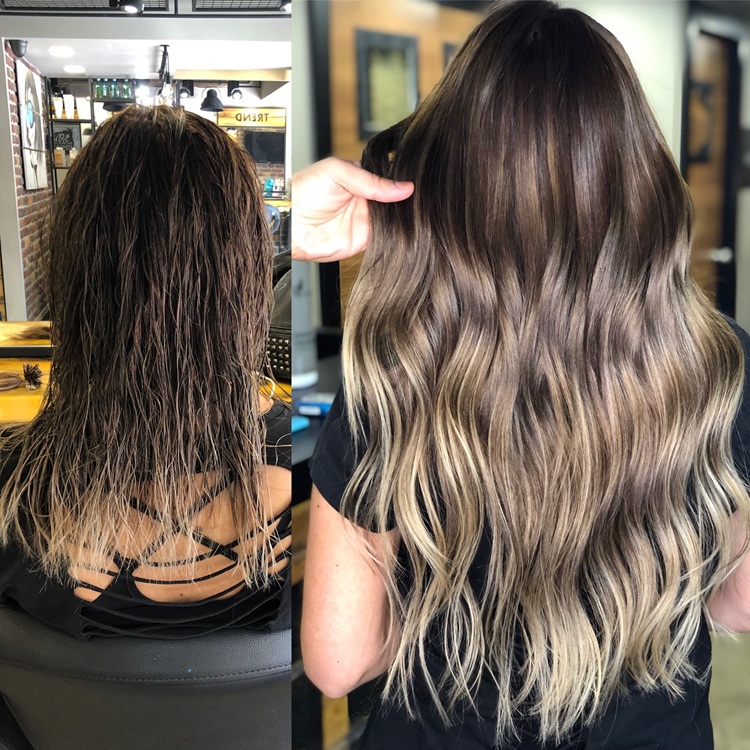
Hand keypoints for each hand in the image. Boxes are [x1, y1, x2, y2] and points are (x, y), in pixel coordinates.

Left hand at [291, 157, 413, 261]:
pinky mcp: (366, 239)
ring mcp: (367, 219)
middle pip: (395, 199)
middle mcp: (366, 199)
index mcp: (361, 177)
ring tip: (417, 211)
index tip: (417, 179)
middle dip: (407, 199)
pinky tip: (406, 227)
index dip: (402, 178)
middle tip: (420, 197)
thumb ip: (370, 179)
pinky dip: (398, 234)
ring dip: (404, 216)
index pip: (389, 176)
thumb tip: (403, 187)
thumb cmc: (304, 192)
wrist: (290, 223)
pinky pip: (388, 237)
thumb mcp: (337, 172)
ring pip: (395, 218)